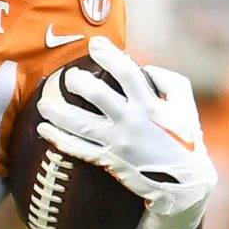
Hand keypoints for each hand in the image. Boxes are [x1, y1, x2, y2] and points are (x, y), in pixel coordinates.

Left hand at [37, 37, 215, 223]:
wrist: (184, 184)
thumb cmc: (184, 139)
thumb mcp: (185, 105)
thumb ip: (168, 80)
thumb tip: (143, 67)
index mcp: (150, 105)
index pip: (126, 73)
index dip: (108, 54)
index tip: (95, 44)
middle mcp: (131, 122)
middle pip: (97, 96)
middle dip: (77, 82)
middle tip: (68, 76)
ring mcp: (118, 143)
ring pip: (80, 124)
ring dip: (58, 112)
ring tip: (42, 103)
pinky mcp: (109, 161)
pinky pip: (78, 149)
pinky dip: (58, 139)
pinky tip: (44, 130)